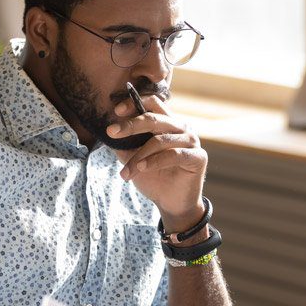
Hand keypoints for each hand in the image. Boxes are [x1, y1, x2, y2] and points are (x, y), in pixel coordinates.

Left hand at [108, 94, 206, 229]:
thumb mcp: (133, 158)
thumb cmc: (154, 178)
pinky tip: (141, 168)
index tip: (117, 111)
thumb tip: (107, 132)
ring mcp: (191, 141)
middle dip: (131, 125)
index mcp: (168, 123)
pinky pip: (173, 155)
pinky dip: (154, 162)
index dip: (135, 102)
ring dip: (139, 155)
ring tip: (126, 171)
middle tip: (112, 132)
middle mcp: (181, 128)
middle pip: (154, 118)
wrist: (171, 203)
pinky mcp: (198, 157)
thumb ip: (124, 144)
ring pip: (160, 140)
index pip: (153, 103)